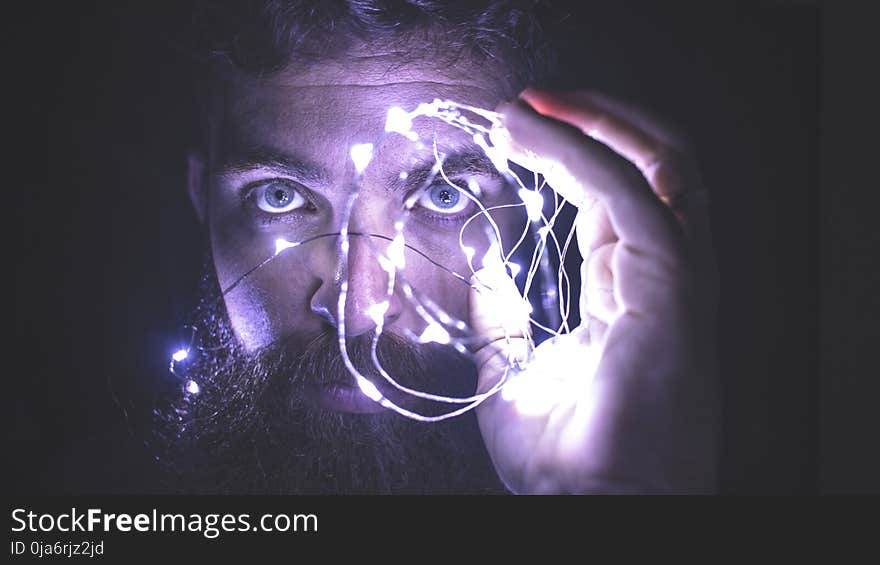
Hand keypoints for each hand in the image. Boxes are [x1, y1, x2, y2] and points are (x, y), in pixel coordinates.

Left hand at [469, 89, 719, 493]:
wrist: (598, 513)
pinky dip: (586, 155)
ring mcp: (678, 283)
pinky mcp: (674, 293)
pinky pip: (637, 199)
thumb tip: (481, 263)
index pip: (618, 201)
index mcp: (635, 295)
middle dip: (594, 122)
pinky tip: (536, 140)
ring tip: (524, 109)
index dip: (571, 156)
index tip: (514, 131)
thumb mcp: (513, 372)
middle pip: (655, 169)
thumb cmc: (569, 461)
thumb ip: (503, 313)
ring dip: (593, 124)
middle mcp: (667, 279)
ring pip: (663, 167)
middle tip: (527, 103)